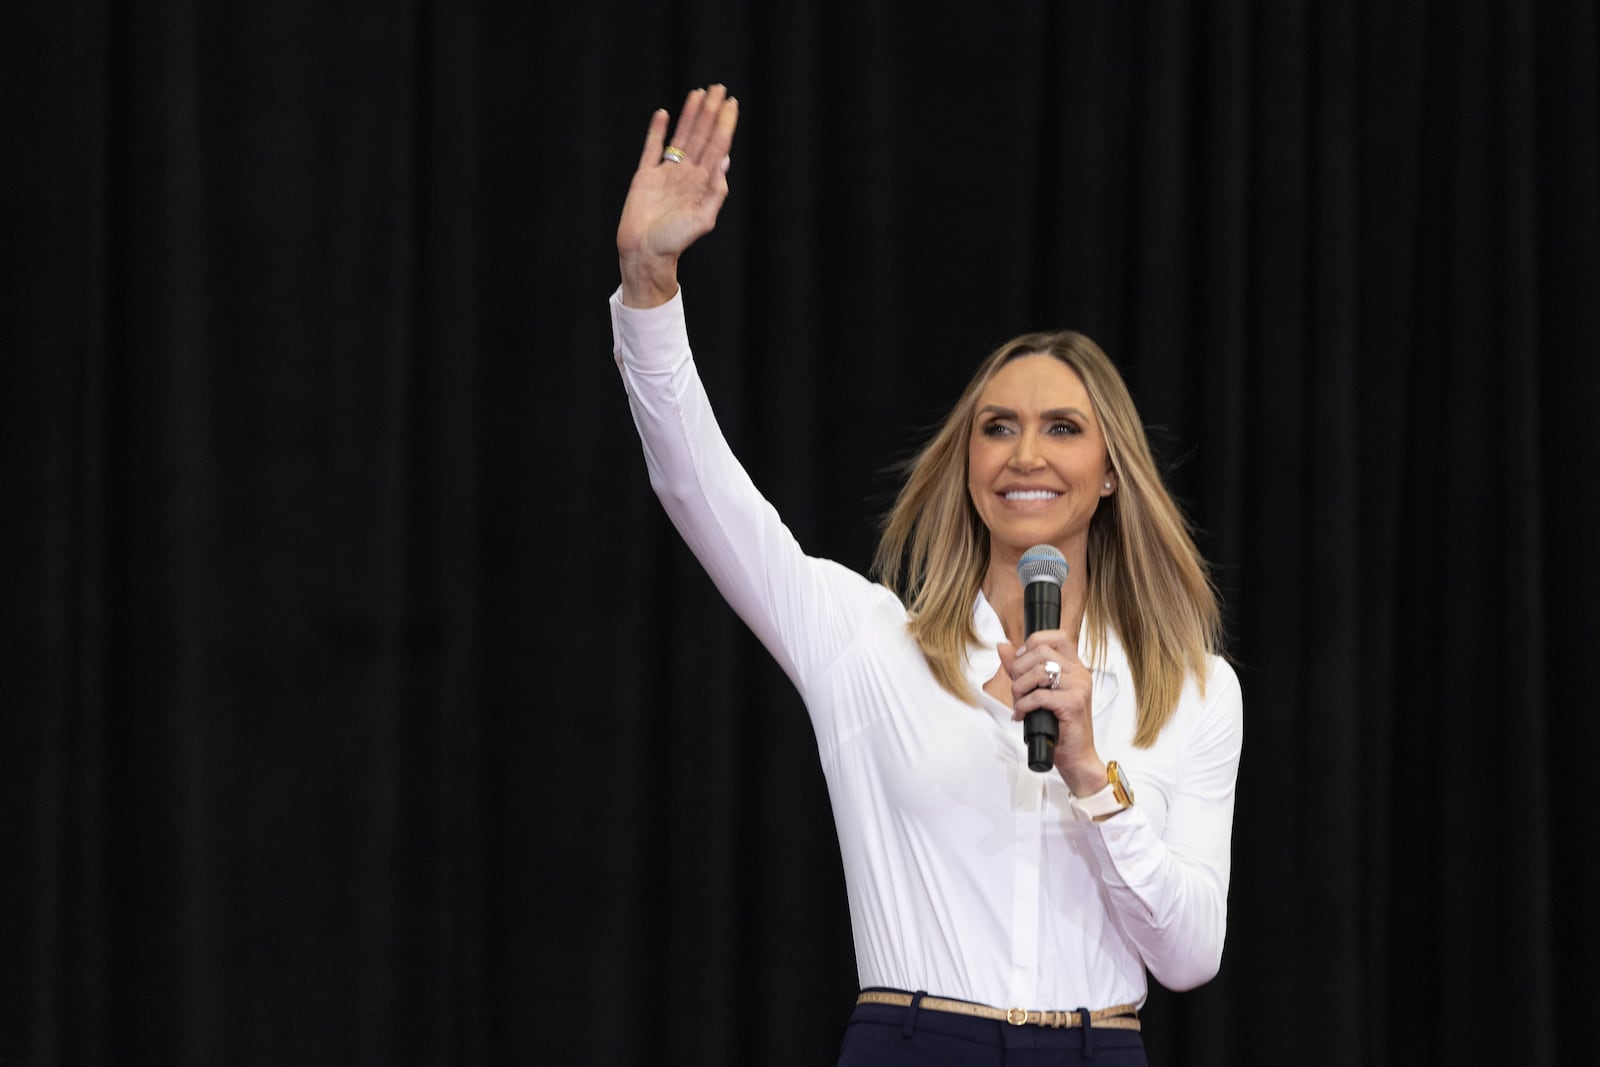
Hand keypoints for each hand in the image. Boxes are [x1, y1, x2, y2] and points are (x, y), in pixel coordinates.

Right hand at [616, 84, 739, 306]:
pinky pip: (652, 148)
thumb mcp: (703, 220)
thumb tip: (724, 161)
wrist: (644, 252)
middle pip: (701, 135)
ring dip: (690, 115)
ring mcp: (666, 173)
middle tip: (719, 88)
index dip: (724, 124)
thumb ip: (715, 192)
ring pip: (680, 136)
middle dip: (710, 111)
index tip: (731, 103)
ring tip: (698, 93)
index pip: (717, 146)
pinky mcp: (644, 176)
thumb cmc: (674, 242)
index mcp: (702, 183)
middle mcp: (686, 174)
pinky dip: (657, 131)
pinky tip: (664, 114)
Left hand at [1001, 632, 1105, 793]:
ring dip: (1019, 689)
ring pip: (1038, 671)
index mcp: (1075, 667)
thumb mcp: (1037, 692)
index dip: (1033, 642)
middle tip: (1017, 689)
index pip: (1056, 636)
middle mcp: (1080, 673)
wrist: (1076, 756)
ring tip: (1019, 704)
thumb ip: (1021, 669)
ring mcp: (1079, 687)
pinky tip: (1023, 715)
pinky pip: (1039, 696)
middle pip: (1041, 651)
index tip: (1020, 661)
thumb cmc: (1059, 727)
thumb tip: (1002, 646)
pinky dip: (1024, 705)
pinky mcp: (1073, 703)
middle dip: (1019, 670)